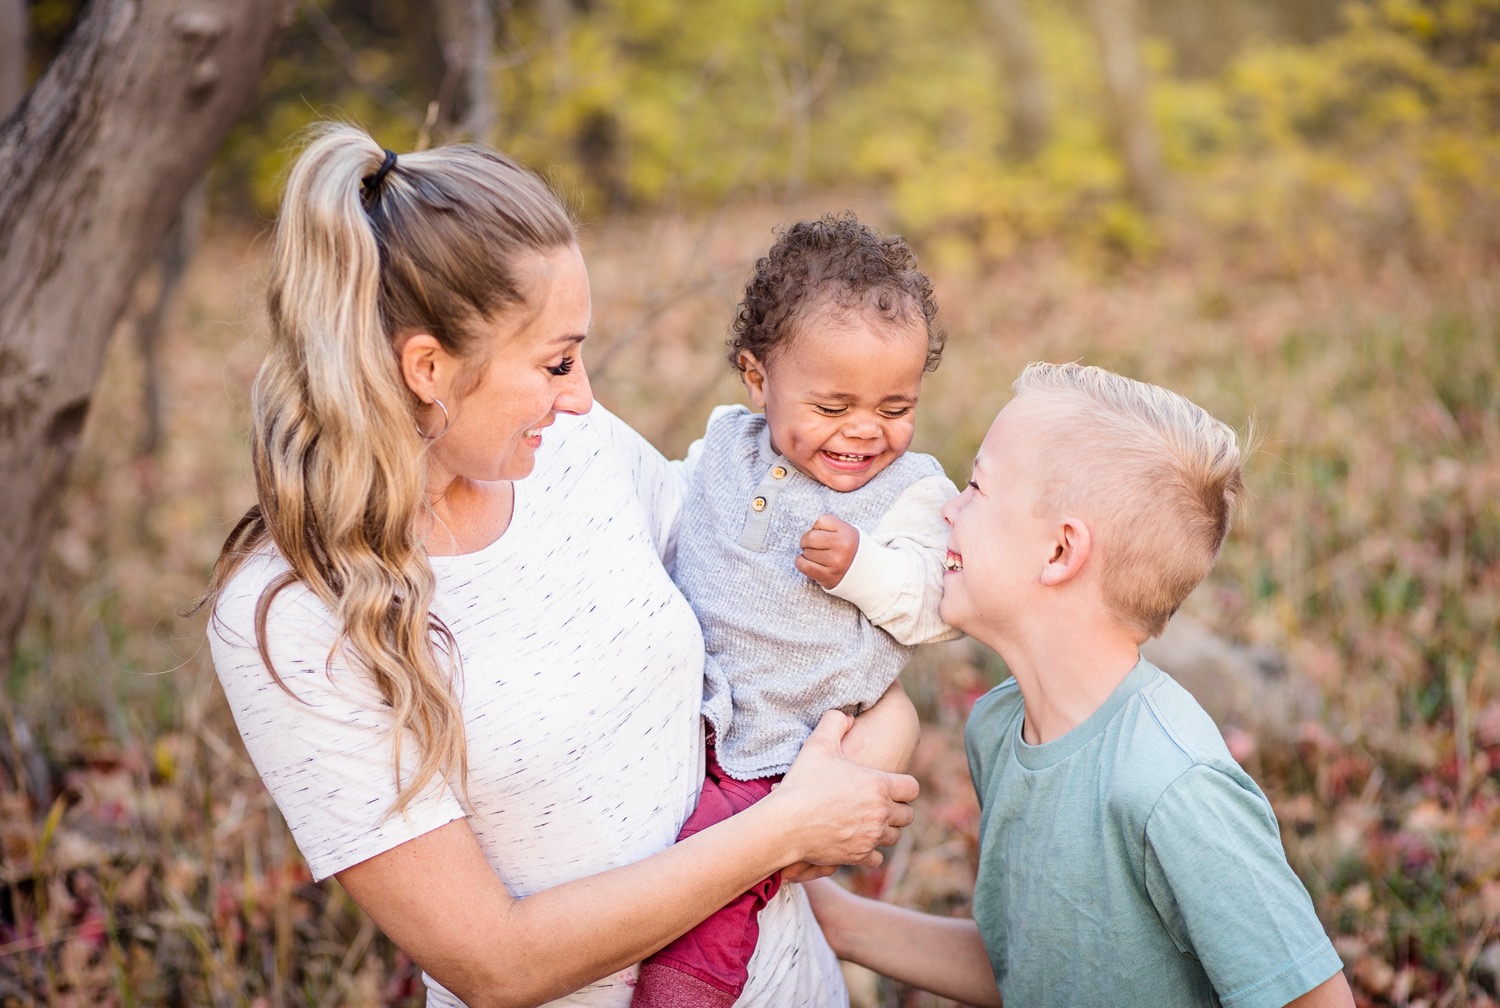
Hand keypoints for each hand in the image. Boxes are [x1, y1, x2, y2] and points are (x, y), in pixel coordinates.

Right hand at [767, 710, 917, 868]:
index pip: (912, 788)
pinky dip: (871, 852)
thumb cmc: (802, 783)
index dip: (903, 785)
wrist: (786, 824)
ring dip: (886, 830)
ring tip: (870, 822)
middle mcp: (881, 813)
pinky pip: (878, 858)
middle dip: (897, 809)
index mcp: (879, 786)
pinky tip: (859, 841)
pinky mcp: (858, 856)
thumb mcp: (818, 744)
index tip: (891, 785)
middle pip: (908, 815)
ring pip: (894, 837)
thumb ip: (835, 722)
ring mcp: (871, 837)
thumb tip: (846, 715)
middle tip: (880, 804)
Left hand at [796, 514, 858, 588]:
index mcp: (847, 533)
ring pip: (806, 552)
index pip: (821, 521)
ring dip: (807, 554)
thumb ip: (829, 527)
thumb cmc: (849, 550)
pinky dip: (801, 563)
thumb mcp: (846, 532)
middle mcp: (842, 547)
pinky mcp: (828, 576)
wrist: (865, 573)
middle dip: (806, 541)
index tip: (821, 534)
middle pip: (810, 537)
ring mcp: (835, 563)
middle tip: (812, 545)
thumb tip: (808, 531)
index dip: (817, 527)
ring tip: (817, 556)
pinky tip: (808, 562)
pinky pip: (803, 566)